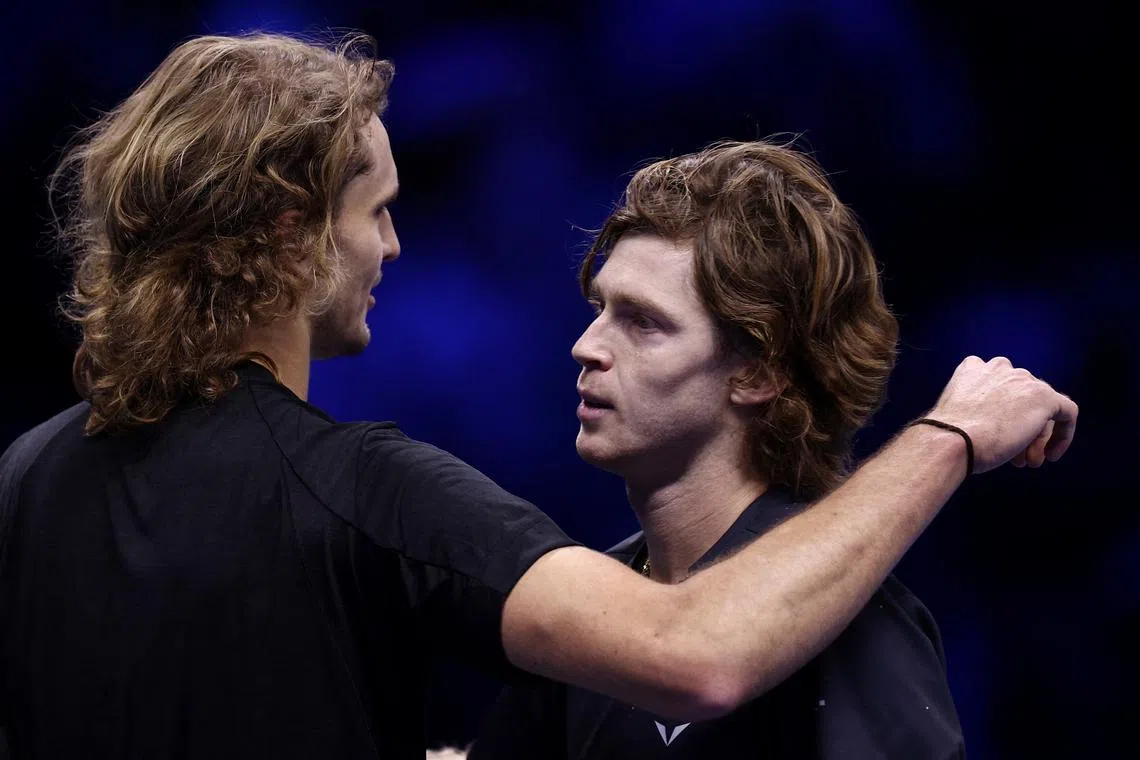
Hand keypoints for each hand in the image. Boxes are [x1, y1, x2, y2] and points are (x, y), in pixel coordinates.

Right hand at [926, 356, 1077, 473]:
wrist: (954, 440)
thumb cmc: (950, 436)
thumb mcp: (959, 414)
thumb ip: (977, 409)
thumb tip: (995, 426)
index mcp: (973, 368)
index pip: (1000, 389)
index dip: (1003, 414)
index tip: (999, 435)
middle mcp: (1000, 367)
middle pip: (1022, 398)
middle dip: (1020, 429)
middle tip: (1017, 457)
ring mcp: (1023, 380)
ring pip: (1041, 408)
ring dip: (1036, 437)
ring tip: (1029, 462)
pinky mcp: (1045, 397)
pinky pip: (1066, 412)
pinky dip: (1062, 434)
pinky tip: (1051, 454)